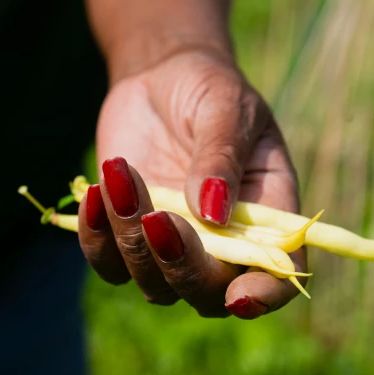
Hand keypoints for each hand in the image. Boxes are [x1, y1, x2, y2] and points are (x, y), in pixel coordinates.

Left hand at [79, 50, 303, 318]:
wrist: (162, 78)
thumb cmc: (209, 88)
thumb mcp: (226, 106)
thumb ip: (222, 155)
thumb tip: (213, 213)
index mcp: (267, 215)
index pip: (278, 273)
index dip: (266, 295)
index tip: (240, 296)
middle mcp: (223, 244)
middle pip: (208, 292)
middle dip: (182, 266)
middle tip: (159, 218)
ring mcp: (173, 246)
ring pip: (154, 284)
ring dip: (133, 240)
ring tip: (120, 175)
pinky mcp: (127, 236)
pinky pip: (108, 262)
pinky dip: (97, 238)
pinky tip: (95, 193)